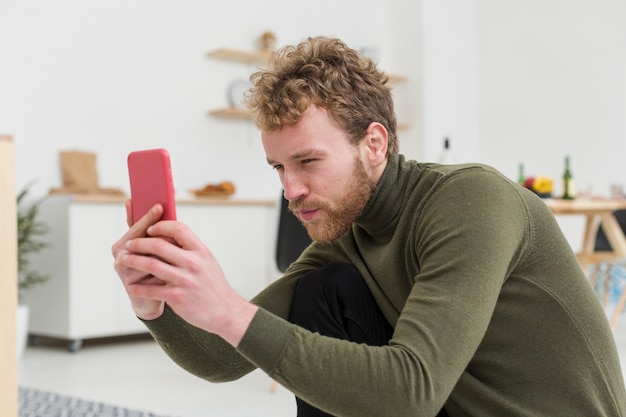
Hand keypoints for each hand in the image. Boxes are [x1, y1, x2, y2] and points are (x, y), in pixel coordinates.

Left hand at [114, 201, 257, 346]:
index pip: (179, 228)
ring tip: (123, 260)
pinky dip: (138, 287)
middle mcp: (193, 263)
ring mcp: (185, 280)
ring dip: (133, 261)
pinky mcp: (177, 297)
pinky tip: (131, 286)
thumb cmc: (213, 285)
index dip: (161, 226)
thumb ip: (189, 249)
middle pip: (159, 245)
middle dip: (139, 243)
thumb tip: (168, 235)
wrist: (225, 311)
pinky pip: (151, 289)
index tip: (149, 229)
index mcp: (201, 251)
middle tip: (128, 245)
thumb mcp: (207, 261)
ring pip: (151, 265)